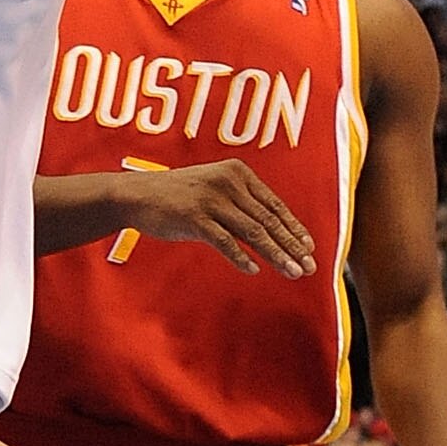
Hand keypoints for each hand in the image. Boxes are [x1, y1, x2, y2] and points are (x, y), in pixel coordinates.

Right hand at [125, 160, 315, 277]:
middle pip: (268, 220)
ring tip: (293, 272)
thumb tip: (274, 231)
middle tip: (309, 266)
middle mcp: (227, 183)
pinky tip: (253, 270)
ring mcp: (210, 200)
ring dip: (276, 255)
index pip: (274, 204)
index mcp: (237, 173)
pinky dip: (241, 257)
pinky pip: (225, 241)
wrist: (137, 194)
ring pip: (252, 232)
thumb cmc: (178, 196)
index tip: (309, 247)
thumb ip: (241, 204)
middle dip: (292, 246)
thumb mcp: (214, 189)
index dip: (294, 228)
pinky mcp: (193, 217)